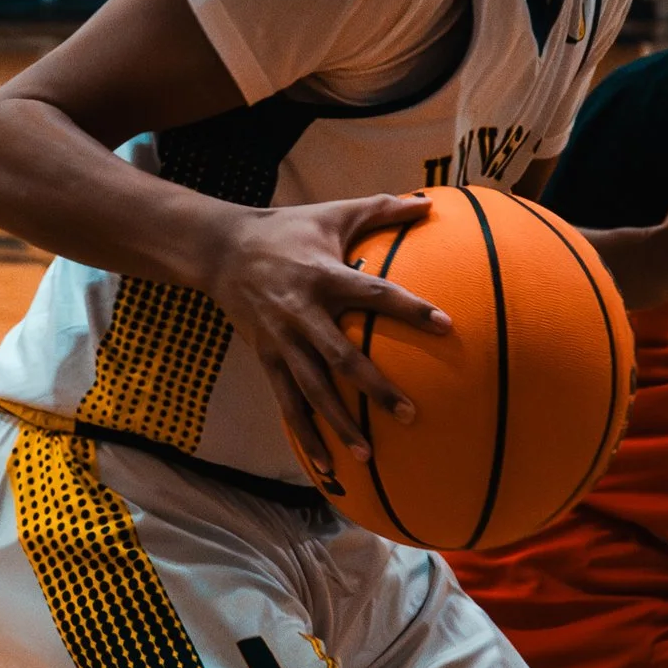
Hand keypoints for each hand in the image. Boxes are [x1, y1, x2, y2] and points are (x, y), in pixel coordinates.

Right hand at [204, 194, 445, 485]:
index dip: (409, 310)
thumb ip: (381, 209)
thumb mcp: (333, 214)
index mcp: (324, 276)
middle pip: (342, 357)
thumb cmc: (288, 229)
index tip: (446, 325)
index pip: (374, 294)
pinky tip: (326, 465)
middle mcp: (302, 313)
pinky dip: (306, 434)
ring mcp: (283, 341)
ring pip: (313, 390)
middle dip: (374, 389)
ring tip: (368, 454)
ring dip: (339, 423)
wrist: (222, 250)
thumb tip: (429, 203)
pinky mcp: (268, 358)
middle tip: (409, 414)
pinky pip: (288, 403)